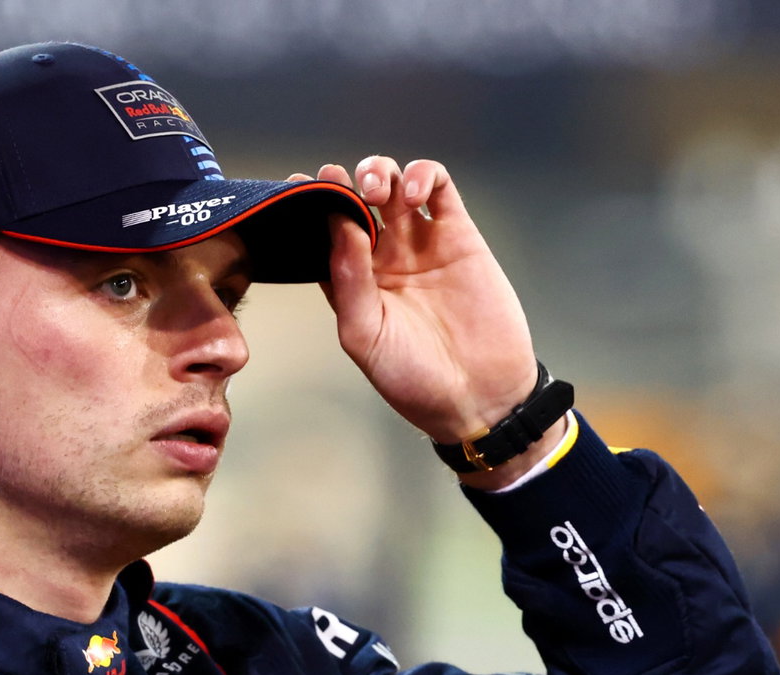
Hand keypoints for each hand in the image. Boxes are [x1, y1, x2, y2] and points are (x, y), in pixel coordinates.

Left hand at [293, 157, 539, 447]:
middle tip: (345, 187)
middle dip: (346, 182)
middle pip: (356, 199)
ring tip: (380, 191)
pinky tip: (414, 193)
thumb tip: (338, 226)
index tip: (300, 187)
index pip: (323, 231)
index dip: (311, 204)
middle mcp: (384, 258)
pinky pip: (440, 189)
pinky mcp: (459, 236)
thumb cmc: (417, 380)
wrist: (479, 397)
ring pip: (395, 185)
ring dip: (381, 172)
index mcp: (352, 282)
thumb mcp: (366, 336)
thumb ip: (348, 281)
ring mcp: (421, 244)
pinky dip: (424, 176)